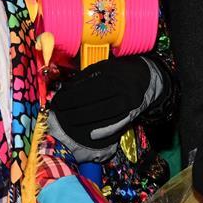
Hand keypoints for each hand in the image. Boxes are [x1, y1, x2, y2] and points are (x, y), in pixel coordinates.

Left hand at [48, 56, 163, 159]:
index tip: (58, 102)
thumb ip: (85, 78)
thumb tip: (66, 89)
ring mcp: (128, 105)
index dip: (71, 98)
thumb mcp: (102, 67)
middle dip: (75, 113)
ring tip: (70, 124)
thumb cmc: (118, 71)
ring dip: (86, 123)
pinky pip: (117, 126)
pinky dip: (103, 131)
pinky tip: (90, 134)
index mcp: (112, 78)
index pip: (88, 91)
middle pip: (96, 106)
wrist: (144, 77)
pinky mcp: (132, 115)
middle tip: (61, 115)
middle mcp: (122, 92)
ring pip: (106, 118)